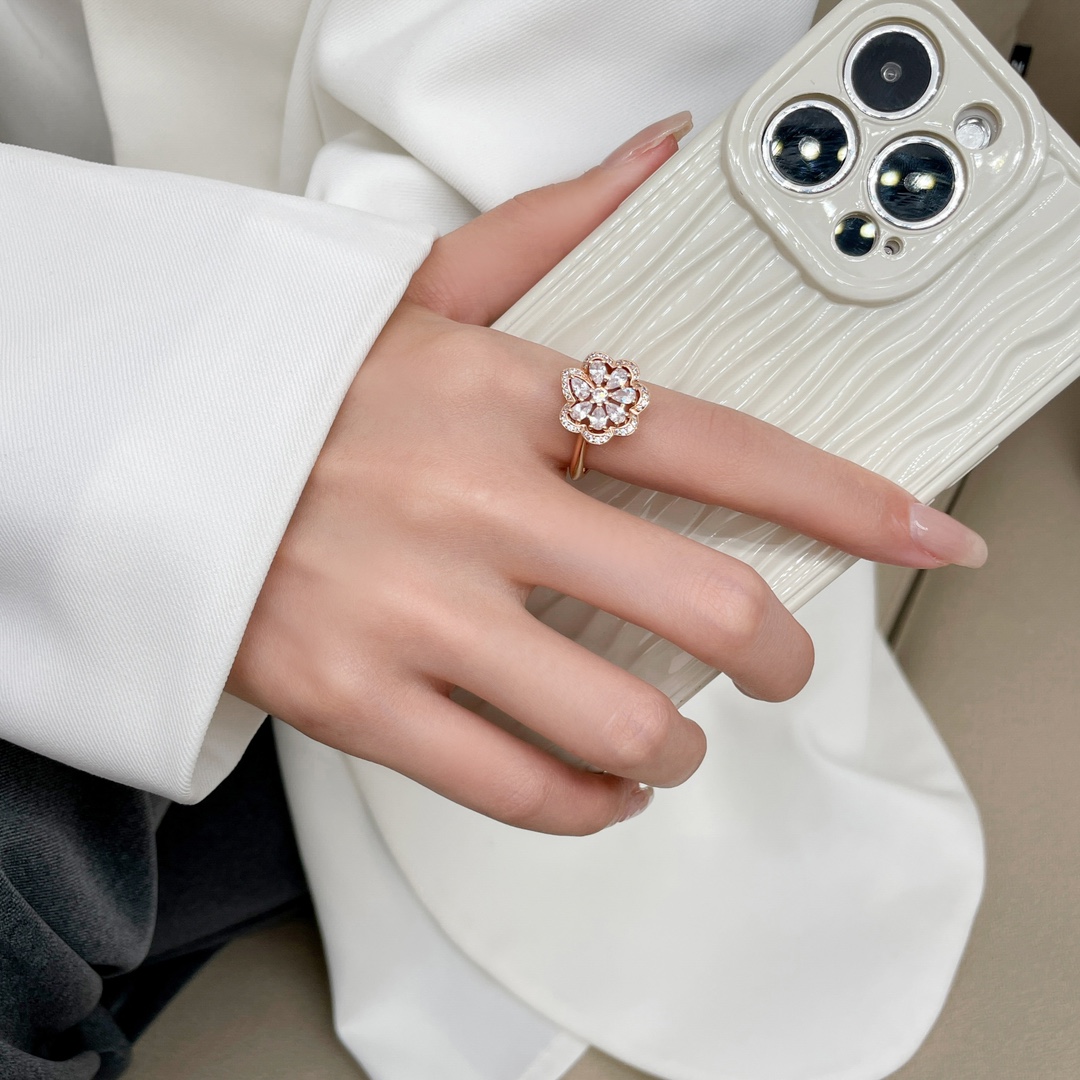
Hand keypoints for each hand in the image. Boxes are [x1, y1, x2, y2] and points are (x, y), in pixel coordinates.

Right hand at [227, 114, 986, 834]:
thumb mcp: (417, 293)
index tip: (922, 535)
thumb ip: (546, 231)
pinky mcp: (354, 697)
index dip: (840, 499)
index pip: (715, 446)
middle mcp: (470, 500)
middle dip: (773, 651)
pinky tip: (598, 788)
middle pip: (699, 603)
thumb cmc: (299, 383)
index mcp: (502, 392)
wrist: (144, 451)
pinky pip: (515, 786)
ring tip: (672, 739)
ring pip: (616, 721)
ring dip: (675, 747)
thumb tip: (648, 156)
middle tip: (775, 661)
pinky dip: (586, 807)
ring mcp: (411, 607)